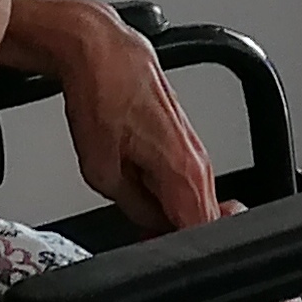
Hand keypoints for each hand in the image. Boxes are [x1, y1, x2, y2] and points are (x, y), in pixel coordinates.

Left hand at [0, 0, 217, 233]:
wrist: (102, 51)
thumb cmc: (101, 94)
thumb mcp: (100, 171)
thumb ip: (133, 207)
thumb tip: (146, 223)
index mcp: (185, 172)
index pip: (201, 232)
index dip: (173, 249)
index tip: (152, 250)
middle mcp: (199, 159)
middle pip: (200, 218)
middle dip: (172, 233)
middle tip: (142, 235)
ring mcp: (195, 147)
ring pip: (193, 198)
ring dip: (170, 211)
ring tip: (137, 209)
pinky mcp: (185, 137)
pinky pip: (183, 177)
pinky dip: (166, 189)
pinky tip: (141, 186)